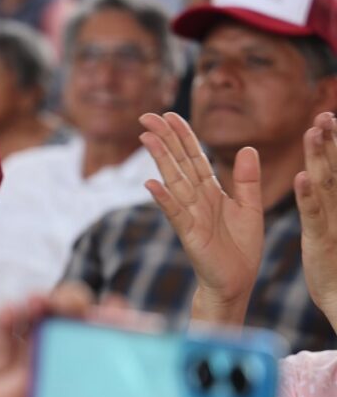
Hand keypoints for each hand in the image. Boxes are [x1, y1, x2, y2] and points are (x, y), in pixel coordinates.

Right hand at [139, 112, 263, 320]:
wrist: (235, 281)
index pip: (194, 157)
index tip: (170, 114)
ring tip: (146, 137)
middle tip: (146, 116)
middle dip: (164, 138)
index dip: (183, 135)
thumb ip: (247, 179)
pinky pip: (175, 213)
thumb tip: (247, 148)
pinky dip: (163, 199)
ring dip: (159, 158)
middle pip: (178, 162)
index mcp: (211, 191)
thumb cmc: (240, 248)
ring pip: (173, 180)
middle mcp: (196, 199)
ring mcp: (190, 215)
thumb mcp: (251, 207)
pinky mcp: (189, 233)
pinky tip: (151, 184)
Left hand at [294, 112, 336, 327]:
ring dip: (321, 158)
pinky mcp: (323, 241)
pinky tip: (302, 177)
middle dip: (332, 141)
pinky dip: (309, 196)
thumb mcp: (334, 226)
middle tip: (324, 113)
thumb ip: (331, 200)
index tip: (328, 116)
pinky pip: (315, 216)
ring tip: (313, 132)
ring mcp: (336, 223)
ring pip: (328, 185)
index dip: (336, 143)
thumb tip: (321, 181)